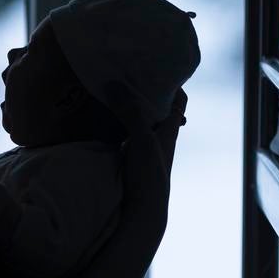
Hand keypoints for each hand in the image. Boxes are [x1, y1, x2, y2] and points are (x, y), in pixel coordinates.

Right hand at [101, 82, 168, 230]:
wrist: (142, 214)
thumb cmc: (150, 177)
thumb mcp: (142, 139)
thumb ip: (132, 111)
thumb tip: (114, 82)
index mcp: (169, 129)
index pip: (179, 99)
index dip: (173, 81)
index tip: (158, 63)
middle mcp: (159, 137)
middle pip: (157, 107)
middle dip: (145, 90)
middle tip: (126, 71)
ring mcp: (143, 150)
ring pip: (139, 120)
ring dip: (127, 107)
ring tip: (109, 87)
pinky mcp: (129, 160)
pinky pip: (123, 135)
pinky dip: (114, 123)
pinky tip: (99, 117)